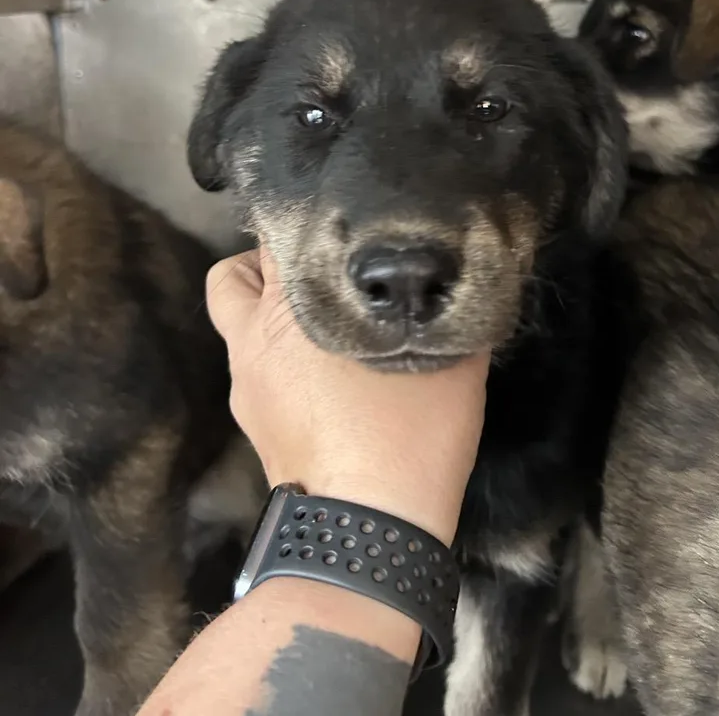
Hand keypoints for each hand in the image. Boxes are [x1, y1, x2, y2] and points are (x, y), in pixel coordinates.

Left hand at [206, 249, 489, 545]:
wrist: (366, 525)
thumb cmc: (413, 433)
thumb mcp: (453, 363)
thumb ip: (448, 313)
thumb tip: (456, 290)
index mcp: (298, 305)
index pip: (284, 233)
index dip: (314, 224)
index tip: (344, 232)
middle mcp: (255, 333)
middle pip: (241, 267)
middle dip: (279, 260)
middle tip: (324, 273)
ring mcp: (243, 377)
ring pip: (231, 311)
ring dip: (259, 303)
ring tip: (306, 318)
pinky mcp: (247, 415)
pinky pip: (246, 361)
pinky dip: (268, 353)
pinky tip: (311, 378)